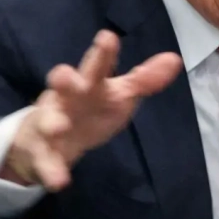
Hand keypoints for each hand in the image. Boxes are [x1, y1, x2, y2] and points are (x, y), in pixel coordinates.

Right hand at [2, 30, 181, 191]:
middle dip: (63, 78)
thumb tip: (175, 59)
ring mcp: (51, 122)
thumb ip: (144, 79)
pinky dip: (51, 170)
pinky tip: (60, 181)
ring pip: (47, 120)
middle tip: (63, 74)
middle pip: (63, 84)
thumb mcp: (118, 94)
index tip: (108, 37)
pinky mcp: (43, 150)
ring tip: (59, 127)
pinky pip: (45, 160)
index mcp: (89, 83)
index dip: (103, 52)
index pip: (96, 65)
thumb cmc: (90, 108)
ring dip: (52, 122)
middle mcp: (67, 97)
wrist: (49, 139)